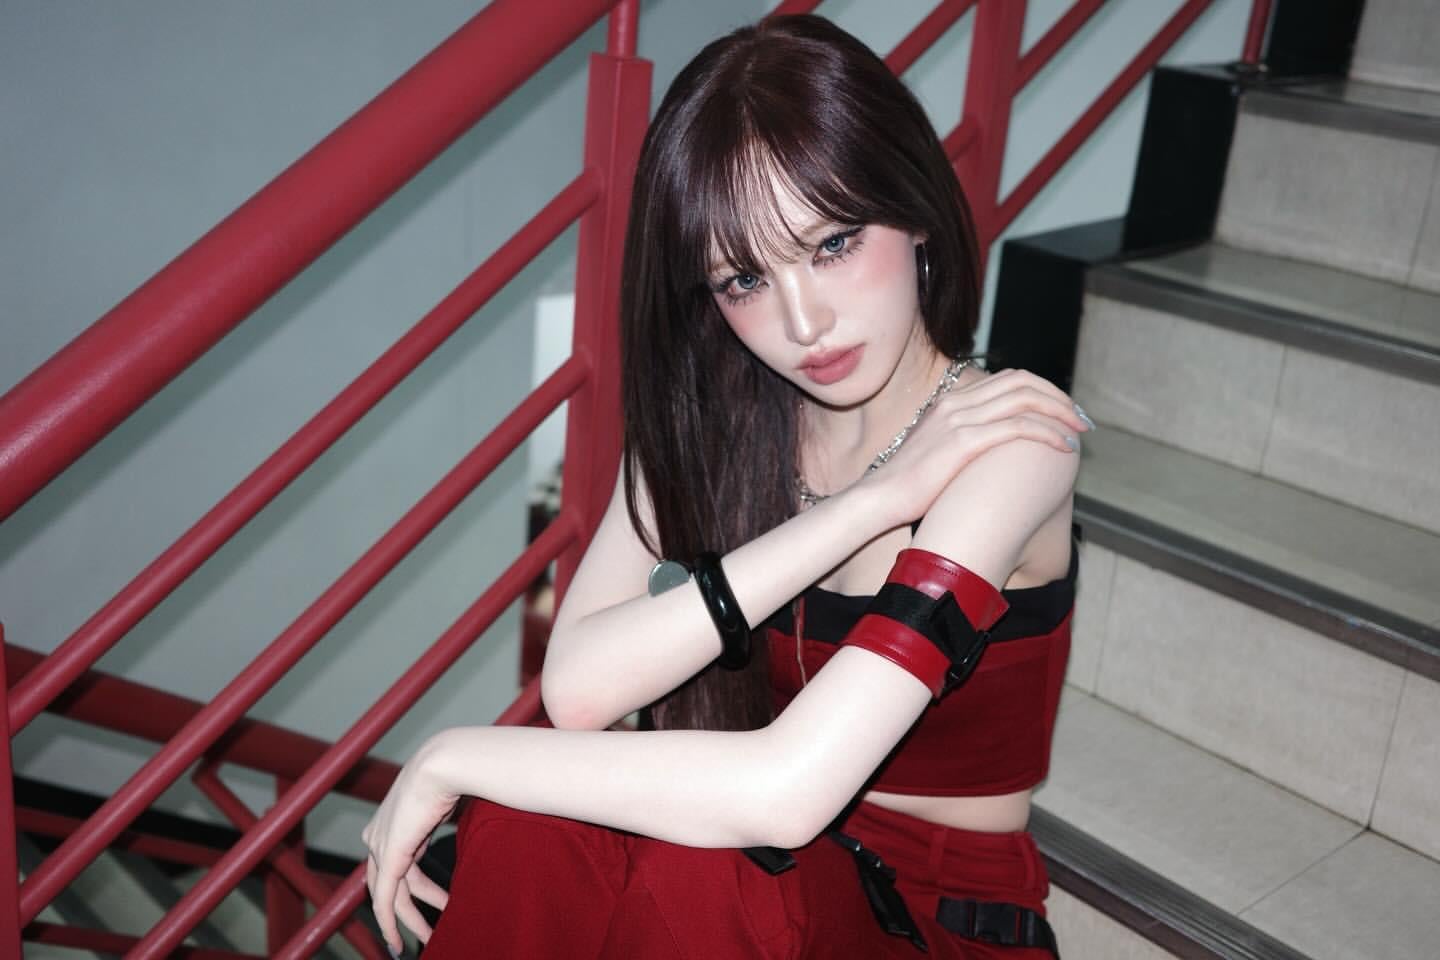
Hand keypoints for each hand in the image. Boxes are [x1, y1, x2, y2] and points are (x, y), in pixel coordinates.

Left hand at [362, 735, 457, 952]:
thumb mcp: (455, 802)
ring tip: (431, 936)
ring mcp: (382, 844)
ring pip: (389, 895)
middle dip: (411, 910)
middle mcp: (381, 833)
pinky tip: (398, 941)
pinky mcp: (389, 855)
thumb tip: (478, 822)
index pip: (400, 862)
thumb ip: (454, 819)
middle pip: (391, 882)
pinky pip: (385, 898)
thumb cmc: (462, 773)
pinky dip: (390, 922)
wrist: (450, 761)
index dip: (417, 888)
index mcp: (395, 819)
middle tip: (429, 929)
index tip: (440, 902)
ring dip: (409, 920)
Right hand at [857, 367, 1089, 526]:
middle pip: (1022, 381)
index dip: (1042, 391)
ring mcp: (959, 418)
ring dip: (1060, 411)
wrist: (880, 498)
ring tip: (1079, 430)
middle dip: (1058, 396)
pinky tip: (1063, 447)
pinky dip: (1048, 433)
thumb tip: (991, 451)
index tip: (1063, 412)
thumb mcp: (937, 453)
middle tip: (1080, 418)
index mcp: (950, 401)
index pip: (1008, 379)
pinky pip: (1018, 427)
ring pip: (1024, 398)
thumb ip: (962, 441)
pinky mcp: (964, 441)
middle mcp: (956, 402)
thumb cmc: (908, 486)